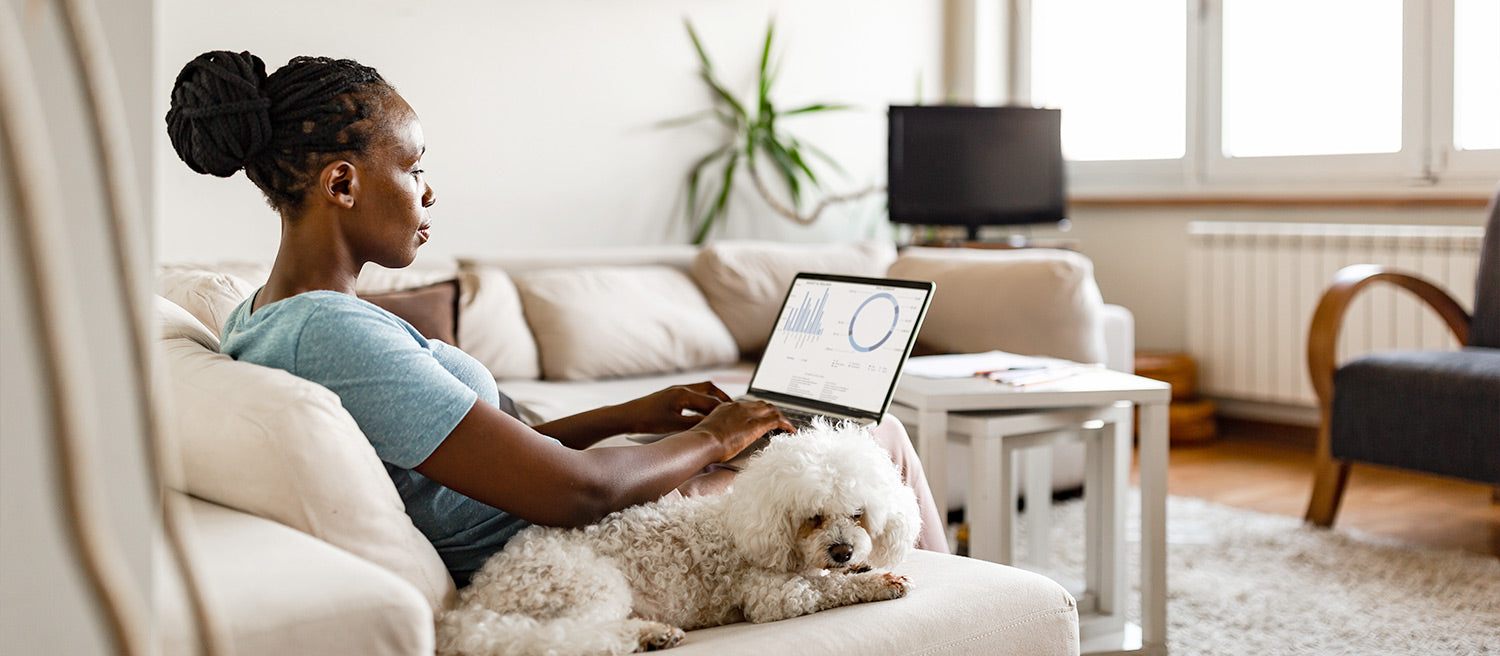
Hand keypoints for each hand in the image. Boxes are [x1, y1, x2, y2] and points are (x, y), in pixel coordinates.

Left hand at [617, 382, 732, 433]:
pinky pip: (693, 393)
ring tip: (723, 408)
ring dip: (713, 397)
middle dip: (723, 398)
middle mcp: (682, 389)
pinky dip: (703, 399)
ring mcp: (676, 390)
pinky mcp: (672, 395)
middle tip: (735, 408)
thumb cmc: (647, 420)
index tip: (735, 417)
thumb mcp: (674, 426)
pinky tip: (703, 409)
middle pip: (710, 389)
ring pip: (702, 389)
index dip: (725, 411)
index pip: (711, 402)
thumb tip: (711, 426)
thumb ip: (694, 425)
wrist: (628, 415)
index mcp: (684, 395)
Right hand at [692, 400, 795, 461]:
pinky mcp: (756, 424)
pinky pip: (777, 420)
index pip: (748, 406)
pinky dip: (786, 424)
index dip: (759, 411)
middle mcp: (739, 407)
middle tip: (779, 422)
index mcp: (727, 407)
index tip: (762, 418)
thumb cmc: (701, 442)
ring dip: (781, 418)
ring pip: (771, 410)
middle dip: (772, 412)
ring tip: (787, 427)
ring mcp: (748, 414)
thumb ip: (718, 432)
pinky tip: (791, 431)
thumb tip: (720, 440)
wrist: (702, 442)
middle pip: (762, 405)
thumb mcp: (709, 432)